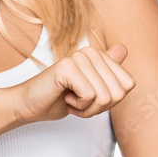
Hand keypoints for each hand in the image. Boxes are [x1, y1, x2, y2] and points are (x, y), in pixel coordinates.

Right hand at [8, 42, 135, 126]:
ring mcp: (79, 58)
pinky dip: (79, 106)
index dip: (111, 101)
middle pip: (118, 93)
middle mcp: (91, 52)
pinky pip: (90, 96)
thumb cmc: (58, 99)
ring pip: (105, 96)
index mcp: (99, 55)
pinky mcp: (68, 67)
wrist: (28, 105)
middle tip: (79, 103)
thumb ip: (108, 72)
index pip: (128, 85)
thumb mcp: (90, 90)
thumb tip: (123, 47)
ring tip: (71, 101)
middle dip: (100, 108)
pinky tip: (65, 98)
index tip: (90, 100)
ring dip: (88, 109)